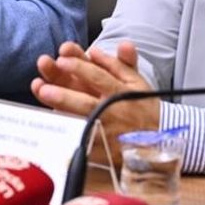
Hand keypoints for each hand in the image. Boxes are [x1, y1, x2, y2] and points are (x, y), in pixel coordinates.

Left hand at [32, 41, 159, 141]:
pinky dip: (67, 141)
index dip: (80, 67)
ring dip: (62, 119)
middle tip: (44, 89)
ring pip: (81, 127)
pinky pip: (82, 148)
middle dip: (65, 96)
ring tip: (44, 109)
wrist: (160, 140)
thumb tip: (95, 50)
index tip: (62, 58)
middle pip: (85, 104)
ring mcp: (104, 135)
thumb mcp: (136, 82)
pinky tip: (51, 133)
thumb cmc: (143, 107)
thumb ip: (117, 63)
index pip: (98, 77)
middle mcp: (110, 113)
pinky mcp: (101, 153)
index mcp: (118, 93)